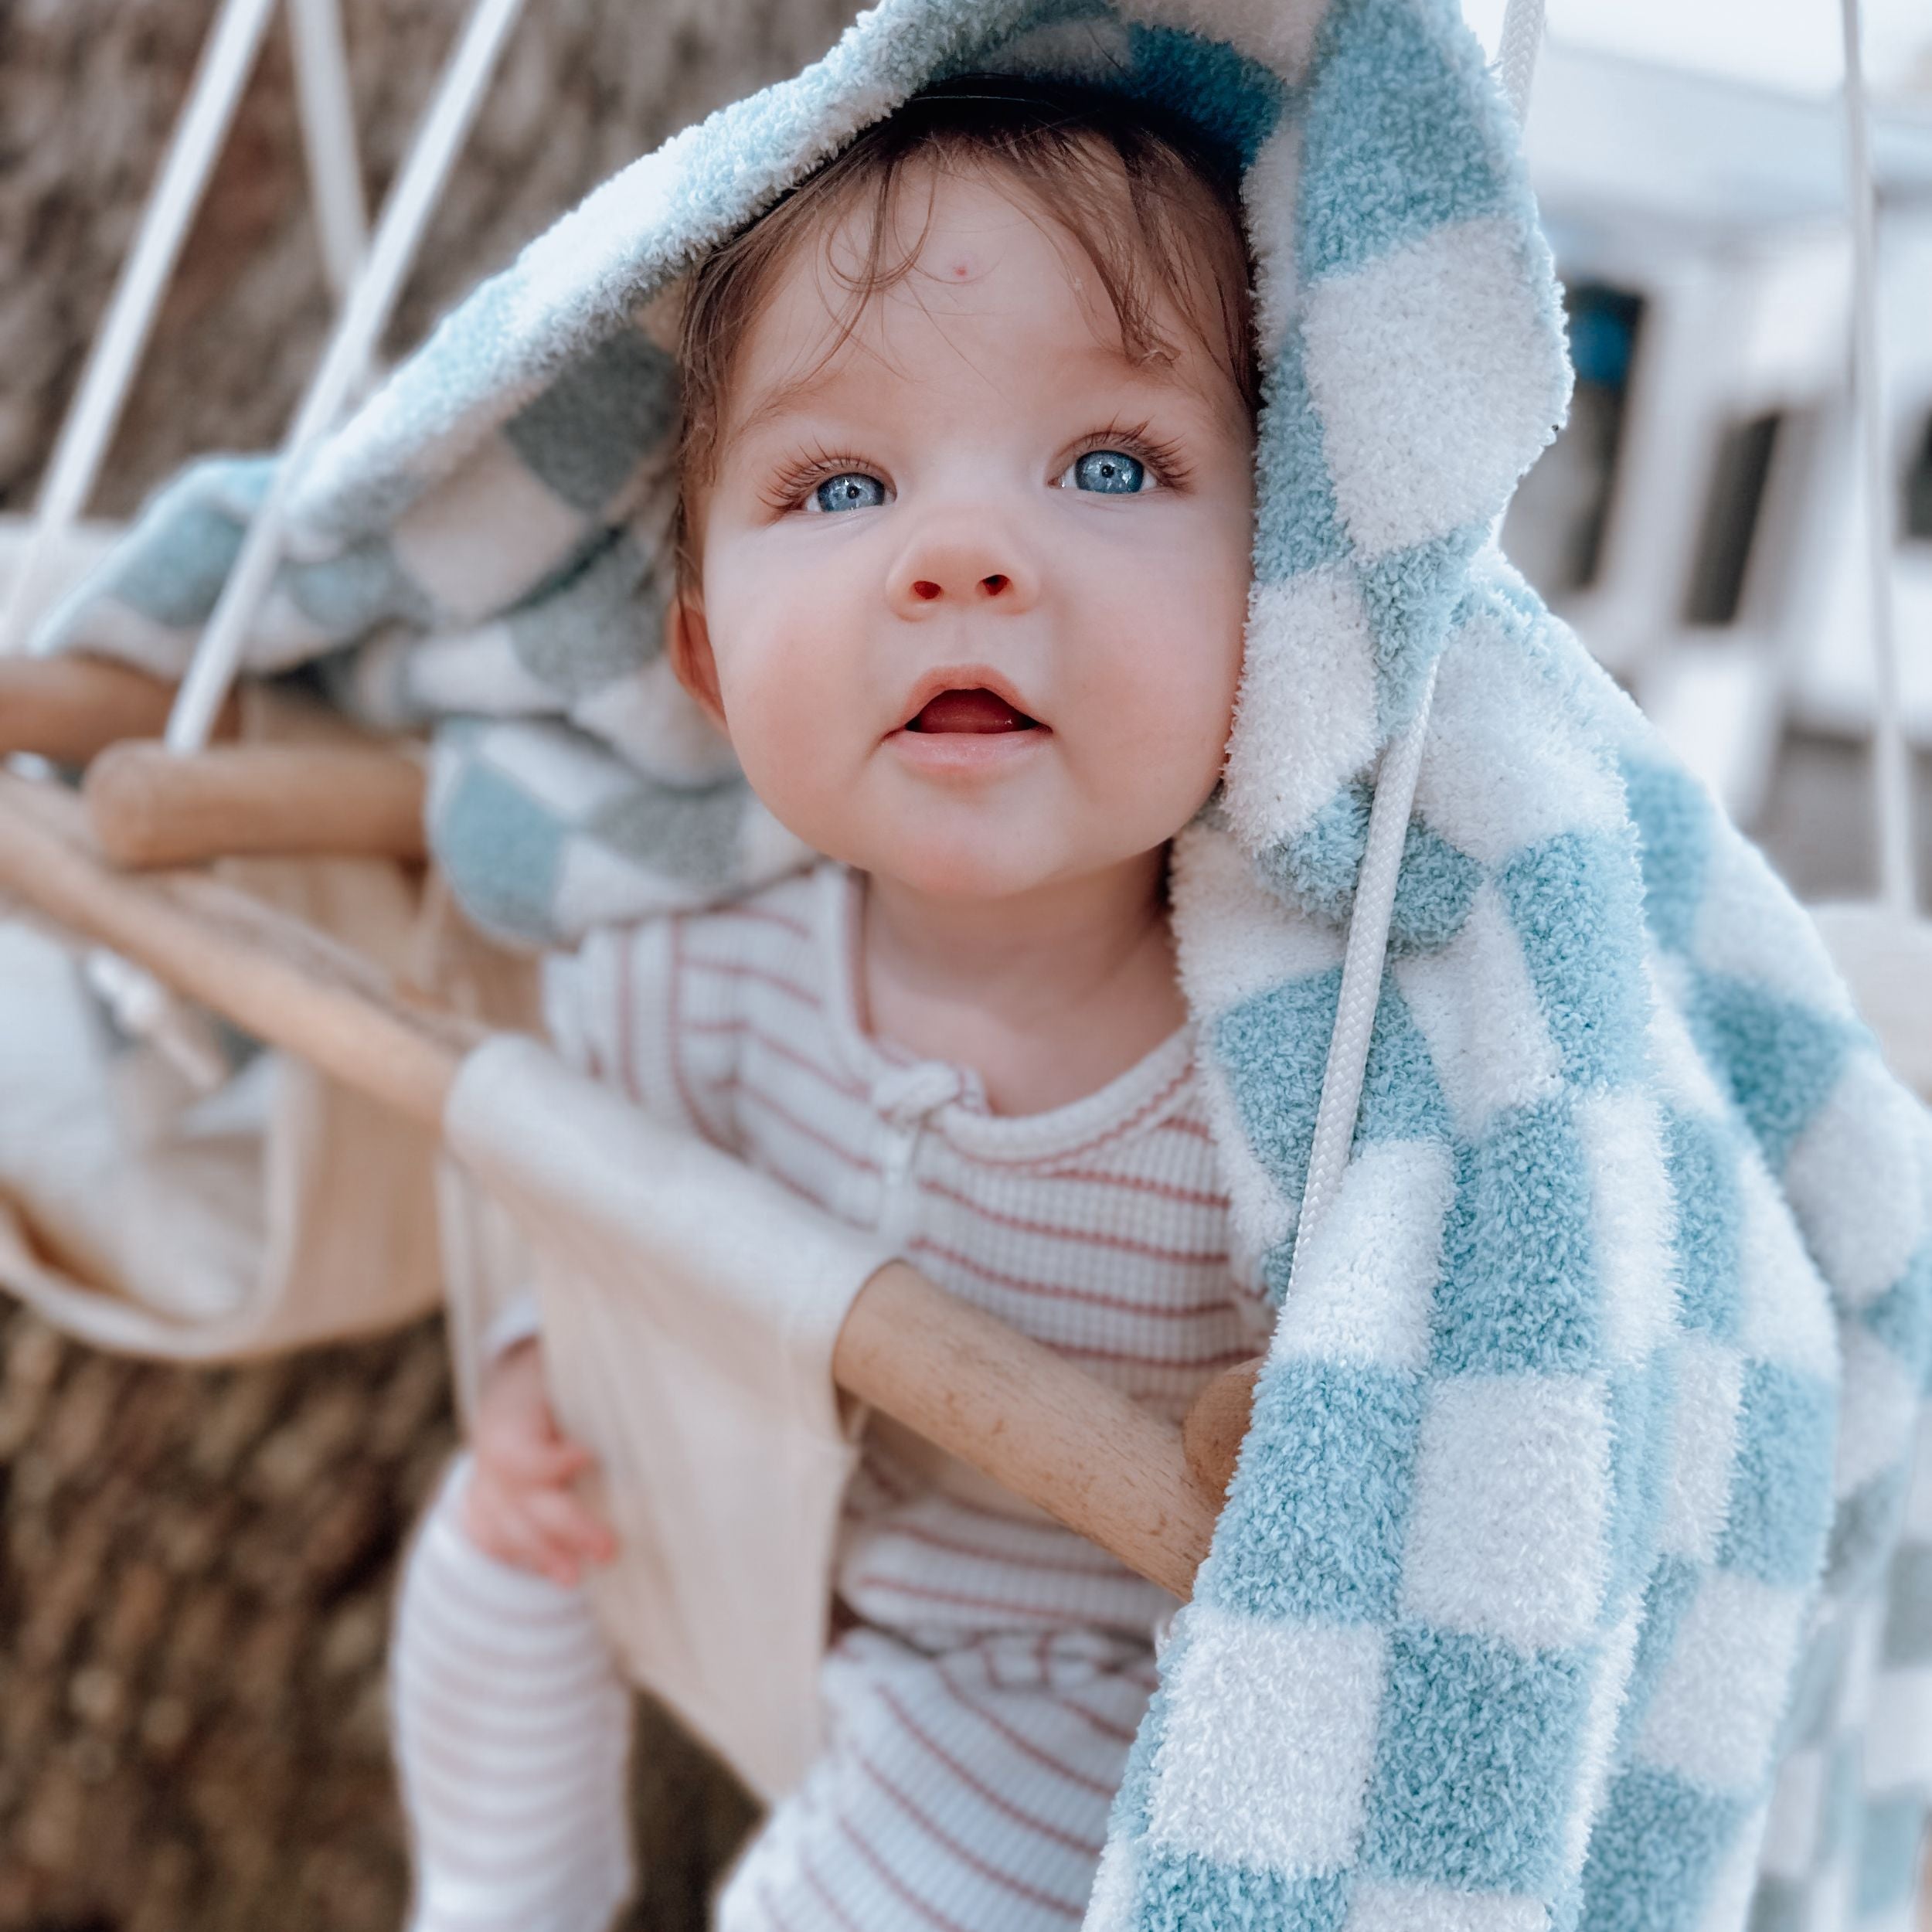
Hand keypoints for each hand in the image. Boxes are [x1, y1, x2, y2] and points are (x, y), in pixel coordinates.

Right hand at [461, 1337, 616, 1586]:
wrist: (514, 1387)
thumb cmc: (557, 1375)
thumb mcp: (573, 1364)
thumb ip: (601, 1384)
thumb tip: (656, 1390)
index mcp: (511, 1413)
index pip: (517, 1449)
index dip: (549, 1462)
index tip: (590, 1459)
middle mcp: (491, 1454)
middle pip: (523, 1498)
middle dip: (566, 1526)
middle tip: (608, 1548)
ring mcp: (484, 1485)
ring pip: (509, 1528)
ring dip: (544, 1555)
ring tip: (575, 1578)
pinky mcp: (486, 1510)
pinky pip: (498, 1540)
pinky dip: (527, 1557)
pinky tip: (559, 1571)